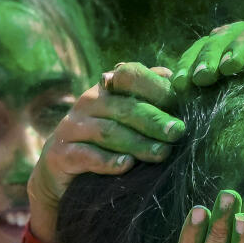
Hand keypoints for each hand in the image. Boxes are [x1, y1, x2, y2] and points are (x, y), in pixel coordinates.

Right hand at [28, 63, 184, 242]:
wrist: (62, 167)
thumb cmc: (107, 139)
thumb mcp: (126, 115)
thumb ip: (148, 96)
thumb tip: (173, 75)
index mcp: (108, 89)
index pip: (131, 77)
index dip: (156, 88)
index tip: (181, 103)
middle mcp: (89, 103)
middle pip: (124, 108)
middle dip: (154, 120)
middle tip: (177, 132)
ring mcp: (72, 128)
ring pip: (108, 132)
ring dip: (137, 143)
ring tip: (161, 153)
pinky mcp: (61, 154)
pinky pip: (86, 156)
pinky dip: (107, 161)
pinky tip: (127, 165)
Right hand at [172, 5, 243, 114]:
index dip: (241, 46)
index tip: (227, 68)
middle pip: (233, 32)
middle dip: (212, 55)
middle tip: (197, 79)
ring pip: (217, 42)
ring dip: (197, 60)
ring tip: (182, 82)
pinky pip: (215, 56)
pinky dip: (196, 66)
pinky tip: (181, 82)